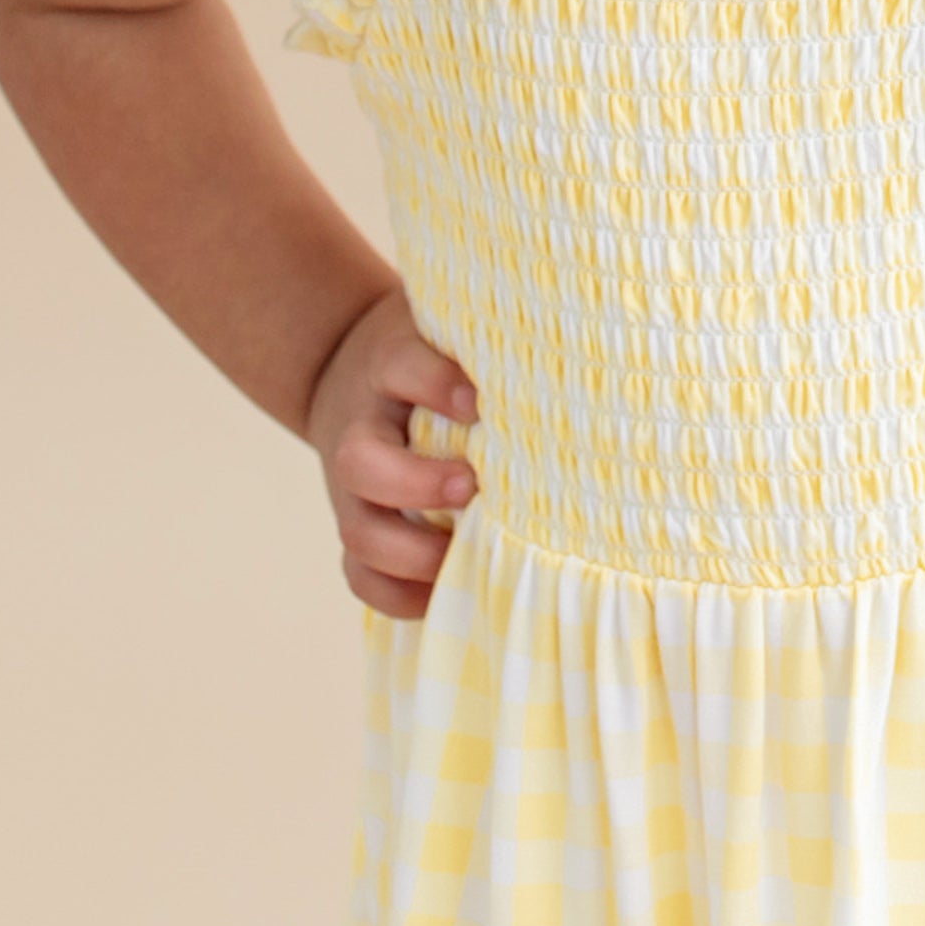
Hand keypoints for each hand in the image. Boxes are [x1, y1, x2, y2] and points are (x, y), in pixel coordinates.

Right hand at [302, 282, 482, 619]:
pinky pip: (359, 576)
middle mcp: (361, 429)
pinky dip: (399, 595)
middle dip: (415, 484)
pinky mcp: (357, 527)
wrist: (348, 372)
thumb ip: (490, 342)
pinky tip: (447, 589)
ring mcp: (352, 488)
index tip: (478, 403)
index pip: (401, 367)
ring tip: (461, 553)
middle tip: (471, 486)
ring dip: (410, 553)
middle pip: (358, 461)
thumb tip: (576, 354)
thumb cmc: (428, 351)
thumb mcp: (445, 330)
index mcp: (388, 368)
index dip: (436, 385)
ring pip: (357, 530)